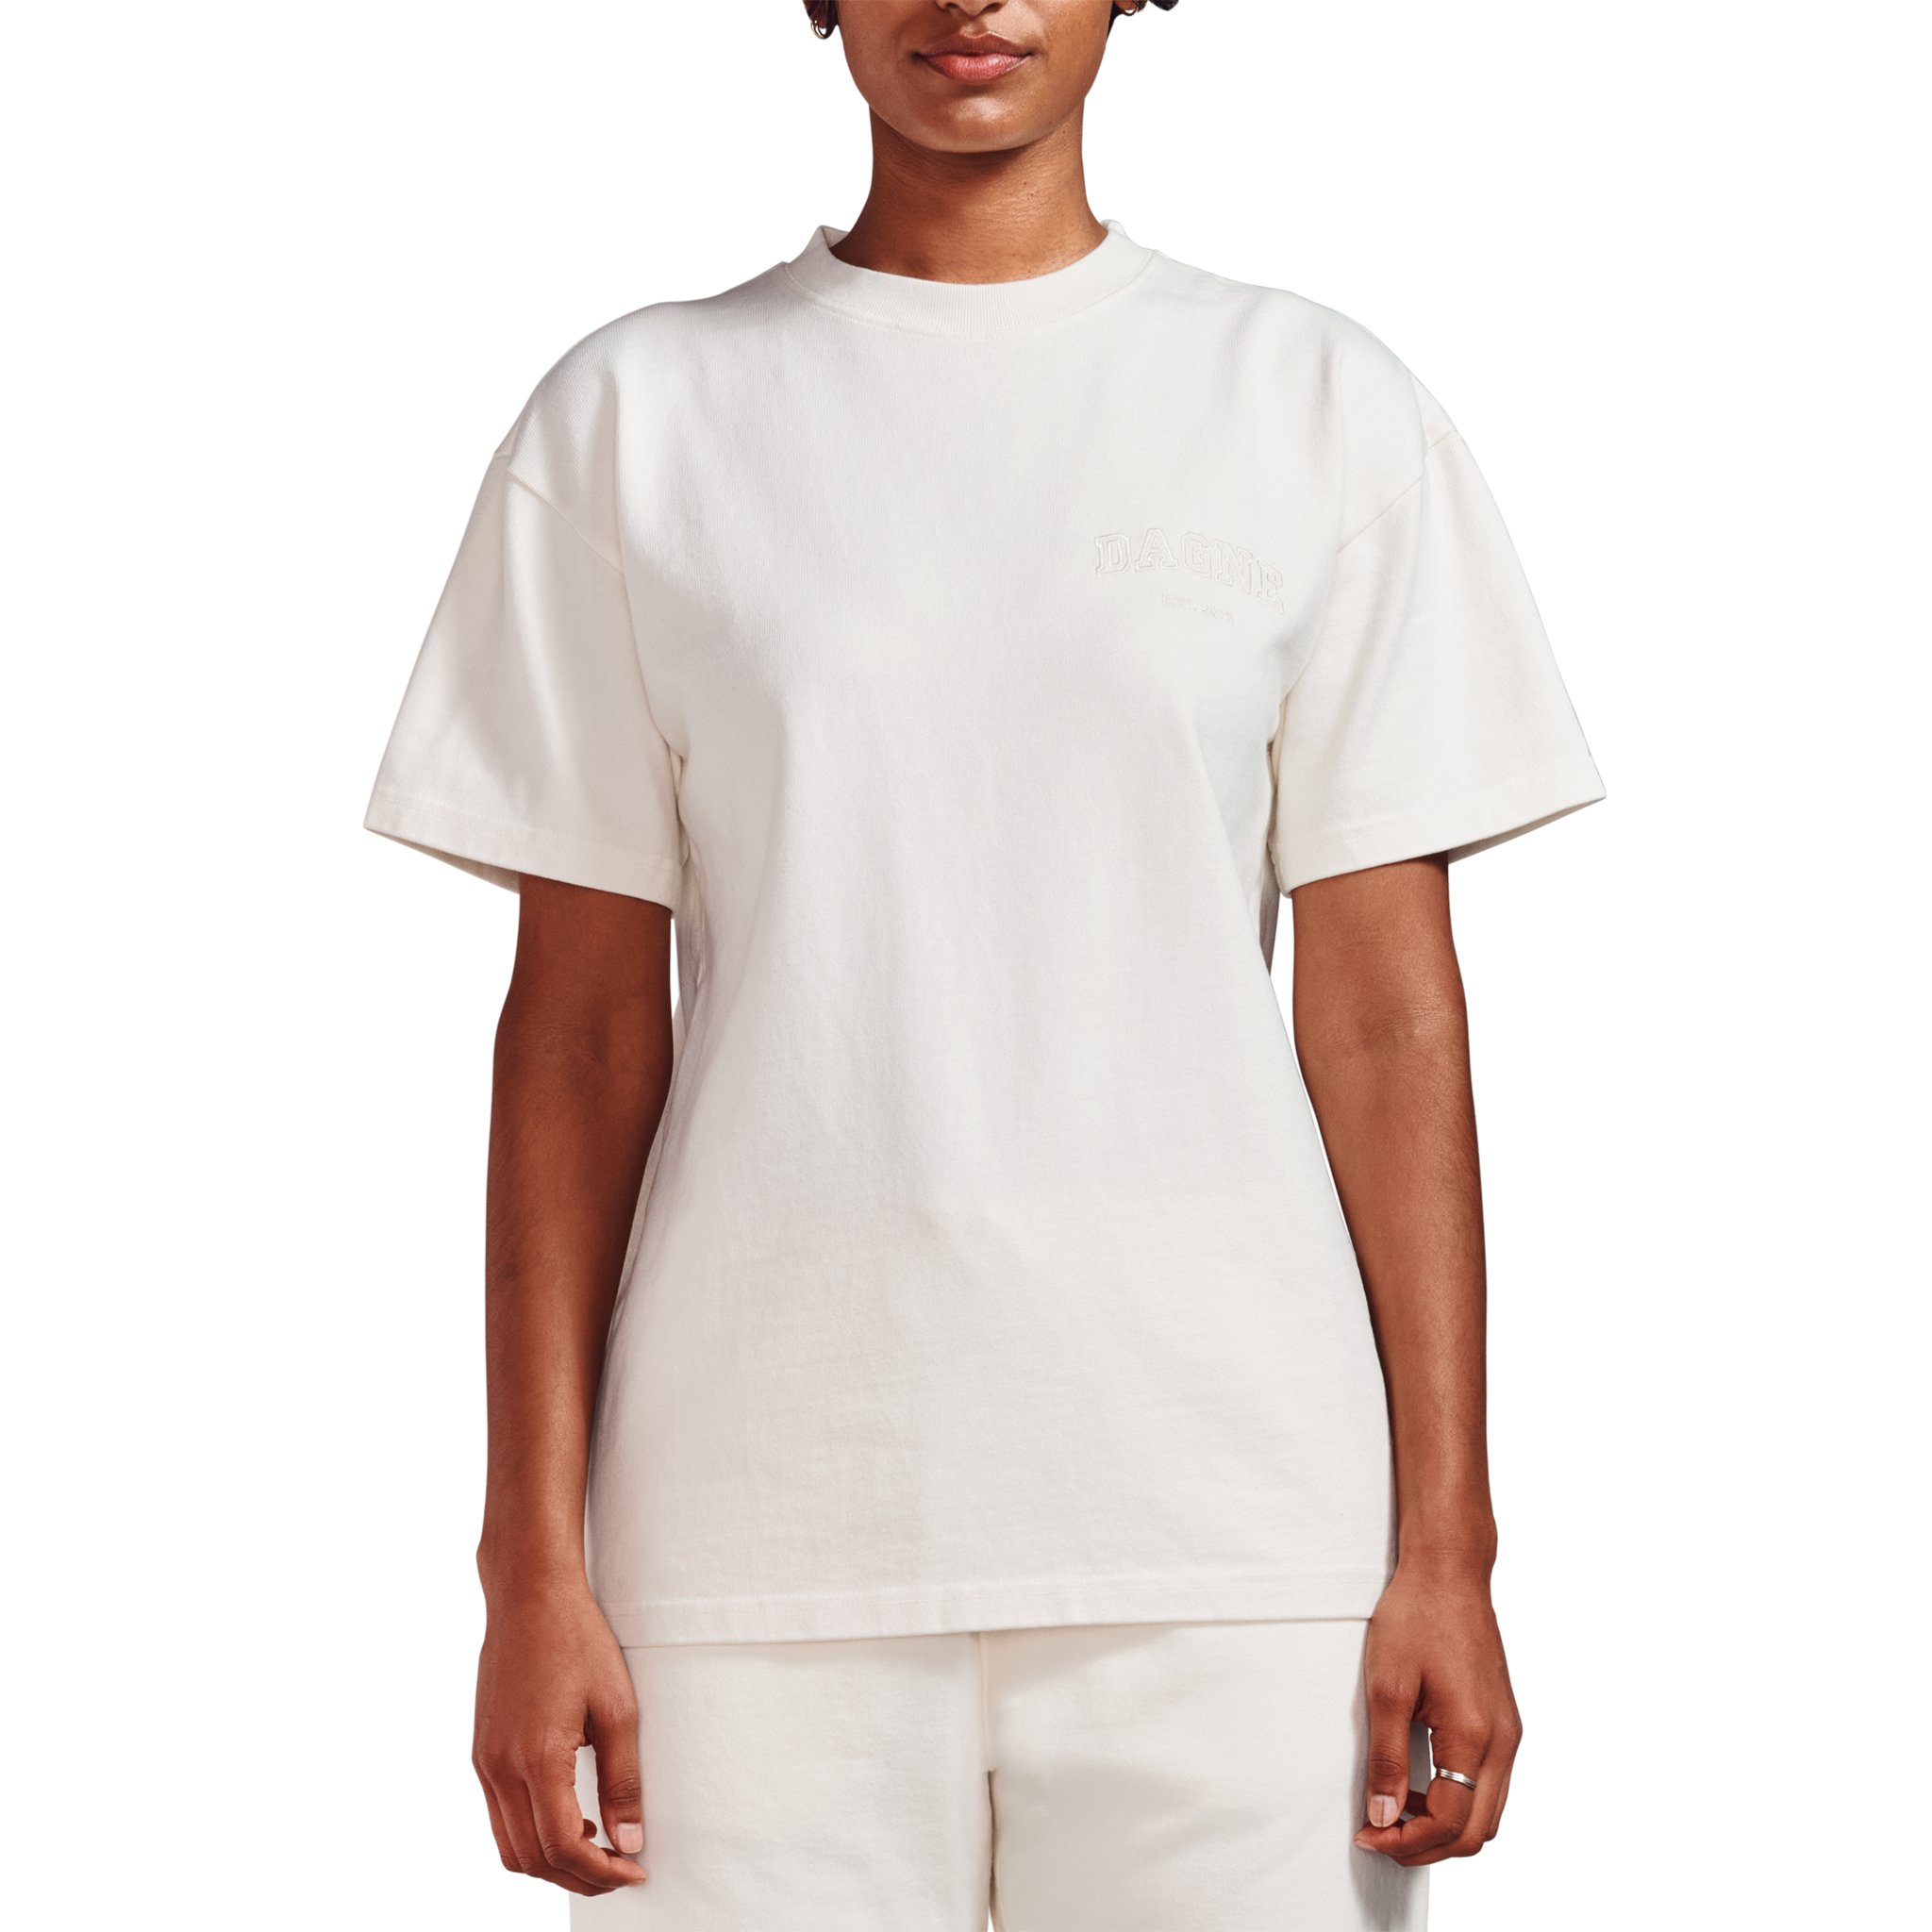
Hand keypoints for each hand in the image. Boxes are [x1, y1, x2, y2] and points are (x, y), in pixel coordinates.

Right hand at [471, 1573, 647, 1896]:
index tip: (633, 1871)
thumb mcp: (618, 1708)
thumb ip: (622, 1781)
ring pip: (511, 1844)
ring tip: (598, 1848)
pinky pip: (501, 1816)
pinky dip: (533, 1833)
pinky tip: (570, 1817)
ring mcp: (485, 1761)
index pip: (562, 1847)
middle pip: (532, 1857)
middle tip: (620, 1871)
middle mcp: (500, 1768)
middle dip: (579, 1877)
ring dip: (553, 1860)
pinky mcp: (483, 1752)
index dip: (601, 1872)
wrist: (530, 1596)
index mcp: (536, 1759)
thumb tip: (628, 1840)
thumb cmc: (575, 1638)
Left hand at [1353, 1558, 1523, 1866]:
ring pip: (1487, 1811)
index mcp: (1475, 1733)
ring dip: (1444, 1827)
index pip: (1449, 1822)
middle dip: (1427, 1847)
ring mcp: (1508, 1732)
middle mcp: (1502, 1740)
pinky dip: (1458, 1801)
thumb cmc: (1417, 1614)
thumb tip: (1383, 1814)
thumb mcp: (1386, 1687)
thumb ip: (1386, 1758)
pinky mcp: (1502, 1723)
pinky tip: (1421, 1789)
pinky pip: (1488, 1784)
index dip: (1406, 1841)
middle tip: (1381, 1839)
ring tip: (1396, 1816)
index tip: (1369, 1837)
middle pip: (1477, 1830)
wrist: (1447, 1573)